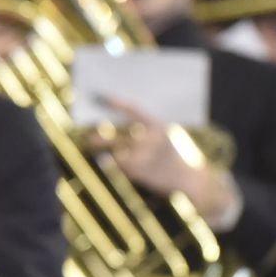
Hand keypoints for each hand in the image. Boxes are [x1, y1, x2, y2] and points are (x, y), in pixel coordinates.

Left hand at [87, 98, 236, 223]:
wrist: (188, 180)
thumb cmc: (171, 155)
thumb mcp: (163, 136)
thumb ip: (144, 128)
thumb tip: (112, 123)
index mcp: (158, 126)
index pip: (134, 110)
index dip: (116, 103)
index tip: (101, 96)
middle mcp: (150, 139)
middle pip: (117, 133)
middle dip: (100, 132)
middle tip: (87, 130)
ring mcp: (144, 156)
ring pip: (114, 149)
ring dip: (100, 146)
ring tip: (89, 143)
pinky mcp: (138, 171)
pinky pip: (118, 164)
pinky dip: (110, 162)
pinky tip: (104, 160)